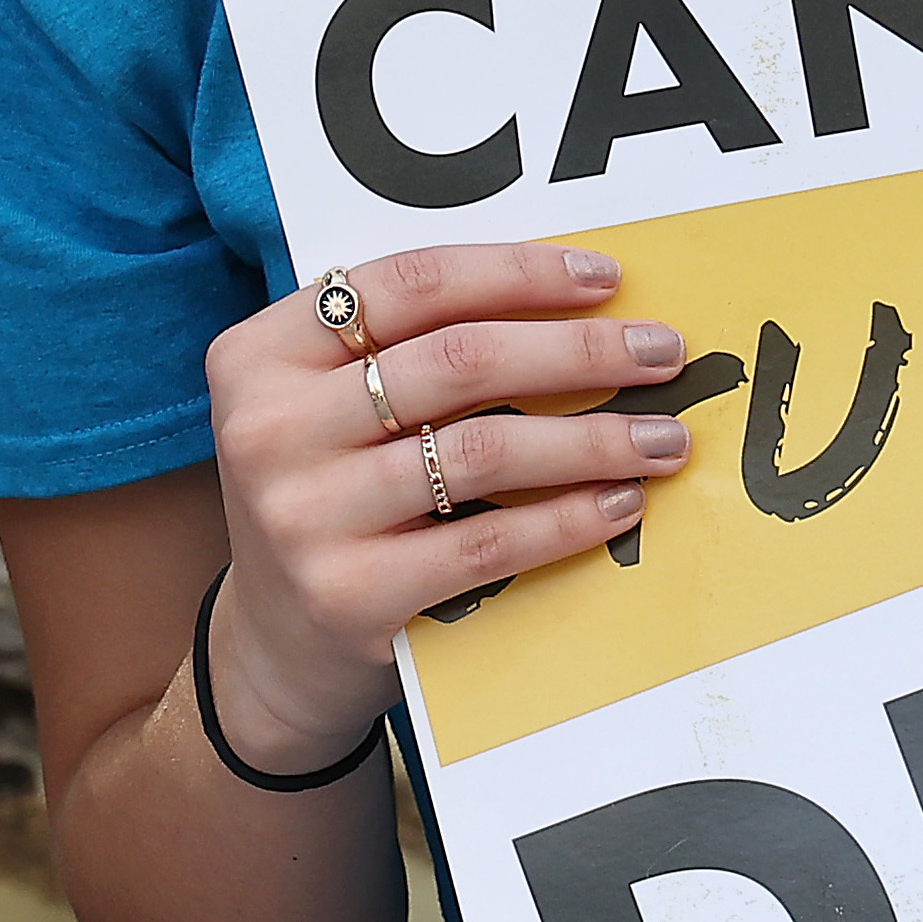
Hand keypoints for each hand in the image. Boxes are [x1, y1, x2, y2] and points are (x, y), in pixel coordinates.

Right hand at [196, 242, 692, 772]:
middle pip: (459, 360)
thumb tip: (569, 306)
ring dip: (593, 438)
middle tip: (660, 351)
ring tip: (663, 437)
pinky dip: (567, 518)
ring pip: (483, 451)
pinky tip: (618, 502)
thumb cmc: (325, 501)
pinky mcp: (350, 595)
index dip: (518, 272)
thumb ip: (404, 352)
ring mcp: (304, 516)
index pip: (408, 284)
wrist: (273, 649)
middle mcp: (270, 429)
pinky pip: (488, 543)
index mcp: (260, 356)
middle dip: (579, 350)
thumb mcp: (323, 409)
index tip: (606, 278)